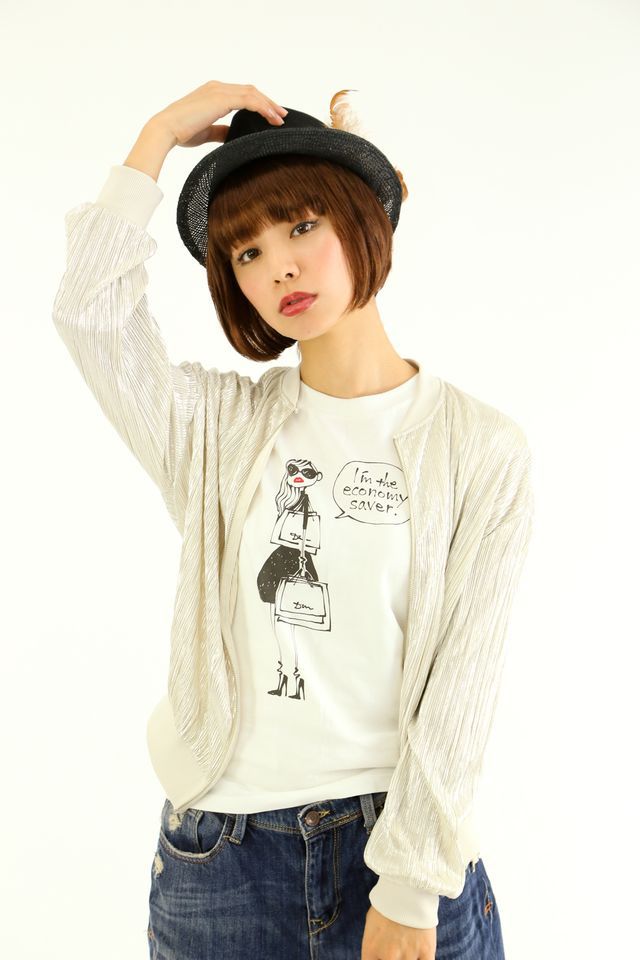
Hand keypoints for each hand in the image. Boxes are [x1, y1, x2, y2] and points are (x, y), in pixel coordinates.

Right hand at [150, 79, 287, 148]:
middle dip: (268, 102)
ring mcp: (219, 91)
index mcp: (213, 93)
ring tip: (280, 119)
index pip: (241, 94)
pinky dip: (263, 108)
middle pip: (250, 91)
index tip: (271, 115)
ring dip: (269, 105)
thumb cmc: (181, 132)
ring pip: (252, 93)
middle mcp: (217, 87)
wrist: (165, 130)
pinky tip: (272, 118)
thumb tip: (232, 135)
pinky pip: (249, 100)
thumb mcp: (206, 132)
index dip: (258, 103)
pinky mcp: (221, 99)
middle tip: (281, 115)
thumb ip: (220, 130)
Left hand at [361, 905, 436, 959]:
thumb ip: (374, 947)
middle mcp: (389, 956)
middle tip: (397, 953)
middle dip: (394, 959)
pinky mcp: (426, 951)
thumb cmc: (387, 904)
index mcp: (371, 950)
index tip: (385, 957)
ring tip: (408, 948)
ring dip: (409, 959)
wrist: (406, 886)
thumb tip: (378, 957)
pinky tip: (420, 956)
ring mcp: (408, 955)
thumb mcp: (372, 925)